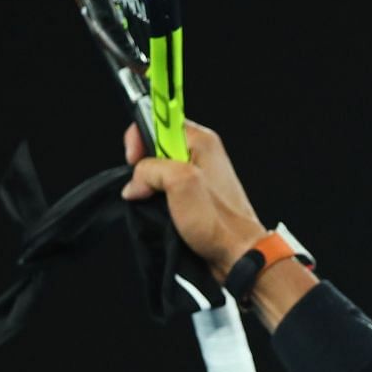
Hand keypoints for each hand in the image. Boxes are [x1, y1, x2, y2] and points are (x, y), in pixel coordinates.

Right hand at [121, 121, 267, 280]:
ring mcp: (196, 175)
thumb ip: (152, 170)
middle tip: (149, 187)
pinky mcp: (192, 195)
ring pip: (156, 171)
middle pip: (154, 146)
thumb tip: (136, 180)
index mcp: (202, 141)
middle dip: (143, 166)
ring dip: (149, 188)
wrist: (236, 254)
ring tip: (161, 204)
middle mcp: (200, 154)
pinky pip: (163, 190)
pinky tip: (165, 212)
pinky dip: (156, 200)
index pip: (160, 118)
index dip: (141, 136)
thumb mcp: (180, 184)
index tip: (135, 156)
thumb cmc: (220, 222)